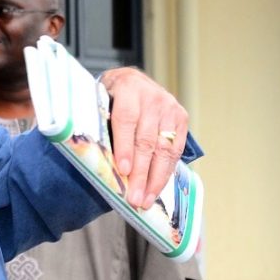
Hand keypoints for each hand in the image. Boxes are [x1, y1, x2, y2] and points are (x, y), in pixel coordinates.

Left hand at [99, 67, 187, 208]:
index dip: (124, 147)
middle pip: (147, 140)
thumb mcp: (98, 102)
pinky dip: (166, 171)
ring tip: (147, 199)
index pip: (126, 120)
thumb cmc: (110, 98)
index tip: (122, 171)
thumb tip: (99, 164)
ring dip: (155, 178)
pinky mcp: (181, 118)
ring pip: (164, 148)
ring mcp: (169, 107)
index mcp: (127, 88)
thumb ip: (100, 126)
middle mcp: (152, 97)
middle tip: (135, 198)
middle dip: (141, 173)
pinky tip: (158, 187)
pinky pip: (175, 150)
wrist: (132, 80)